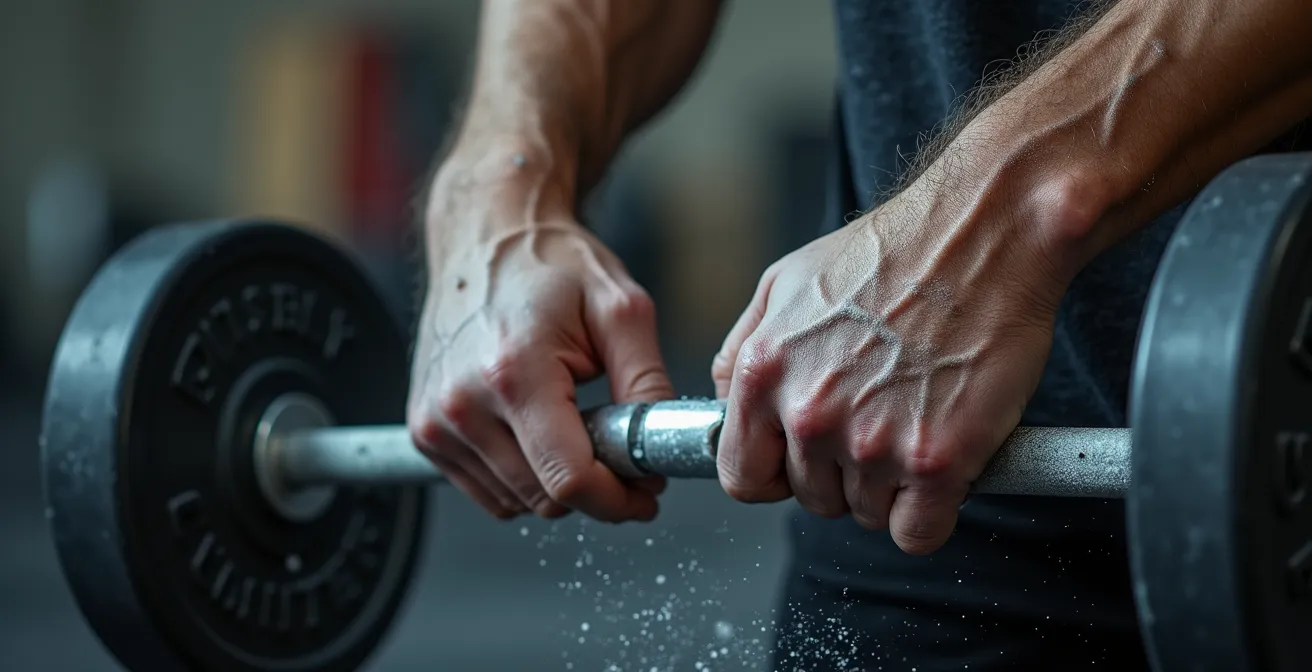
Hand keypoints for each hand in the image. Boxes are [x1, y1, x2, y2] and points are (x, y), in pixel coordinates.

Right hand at [408, 143, 672, 521]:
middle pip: (546, 499)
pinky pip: (488, 491)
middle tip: (619, 447)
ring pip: (517, 503)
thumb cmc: (549, 262)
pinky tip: (538, 429)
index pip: (569, 480)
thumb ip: (648, 385)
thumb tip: (663, 447)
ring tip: (574, 423)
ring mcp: (436, 421)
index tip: (646, 489)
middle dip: (595, 486)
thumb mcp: (622, 311)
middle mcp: (463, 404)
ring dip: (557, 482)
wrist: (487, 235)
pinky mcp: (425, 431)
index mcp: (514, 373)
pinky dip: (523, 476)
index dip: (619, 499)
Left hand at [711, 180, 1068, 553]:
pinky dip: (930, 512)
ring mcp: (874, 443)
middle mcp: (811, 415)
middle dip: (840, 471)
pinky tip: (943, 464)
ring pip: (865, 515)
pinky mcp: (937, 462)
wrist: (984, 232)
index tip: (799, 462)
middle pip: (810, 498)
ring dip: (890, 485)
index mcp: (766, 375)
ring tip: (916, 419)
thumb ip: (743, 352)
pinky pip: (916, 534)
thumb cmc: (891, 252)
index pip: (742, 477)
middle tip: (879, 419)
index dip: (773, 474)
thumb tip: (727, 405)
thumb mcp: (783, 284)